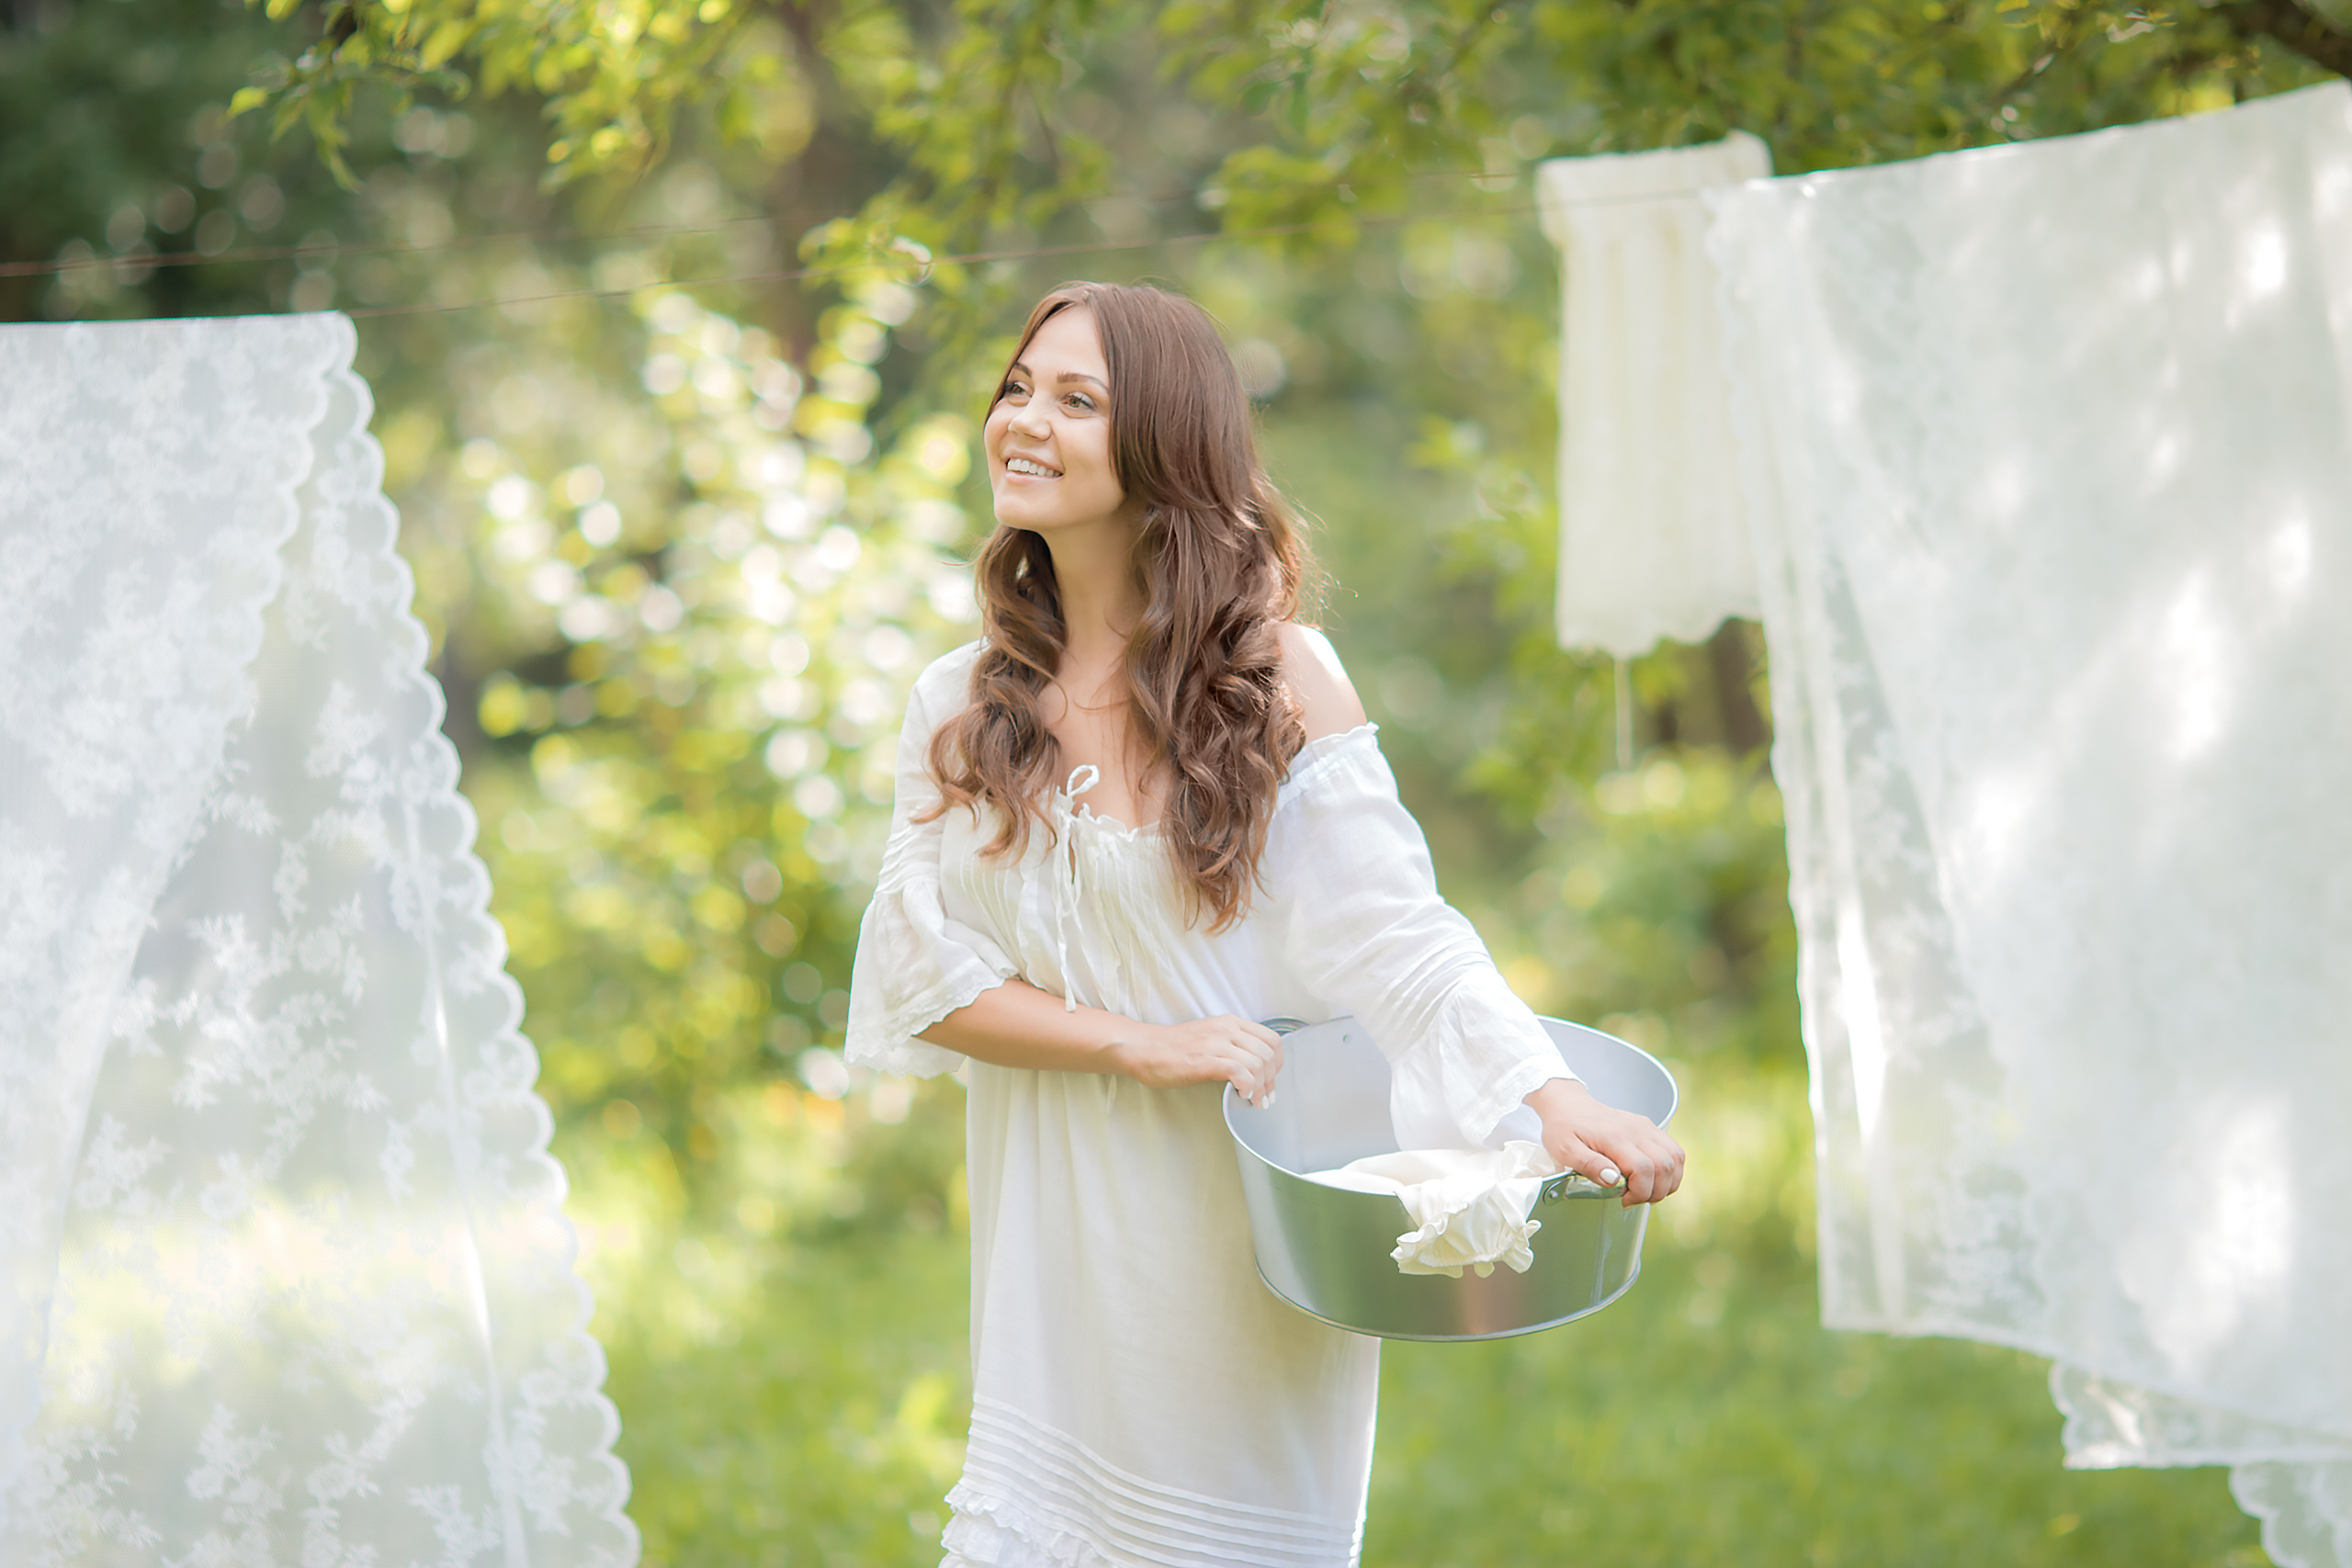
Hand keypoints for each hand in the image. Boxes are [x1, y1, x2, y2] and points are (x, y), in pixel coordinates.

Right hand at [1106, 1015, 1284, 1107]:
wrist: (1143, 1049)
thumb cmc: (1173, 1048)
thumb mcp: (1209, 1036)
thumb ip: (1231, 1044)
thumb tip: (1254, 1066)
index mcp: (1230, 1022)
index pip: (1271, 1039)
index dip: (1277, 1063)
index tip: (1271, 1080)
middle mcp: (1226, 1029)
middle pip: (1268, 1053)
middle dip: (1271, 1080)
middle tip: (1265, 1098)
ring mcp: (1215, 1043)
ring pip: (1258, 1063)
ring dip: (1261, 1088)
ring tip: (1254, 1101)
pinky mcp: (1205, 1060)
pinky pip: (1240, 1072)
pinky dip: (1247, 1087)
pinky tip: (1241, 1095)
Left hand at [1523, 1078, 1684, 1206]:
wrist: (1568, 1104)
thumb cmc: (1564, 1127)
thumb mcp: (1564, 1150)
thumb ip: (1588, 1165)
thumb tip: (1613, 1180)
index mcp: (1613, 1137)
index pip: (1643, 1169)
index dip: (1639, 1192)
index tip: (1624, 1200)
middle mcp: (1635, 1130)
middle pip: (1664, 1166)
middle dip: (1654, 1192)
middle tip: (1635, 1198)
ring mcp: (1644, 1127)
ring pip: (1675, 1158)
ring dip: (1667, 1182)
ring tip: (1647, 1191)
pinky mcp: (1649, 1127)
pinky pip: (1674, 1150)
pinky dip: (1672, 1169)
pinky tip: (1656, 1178)